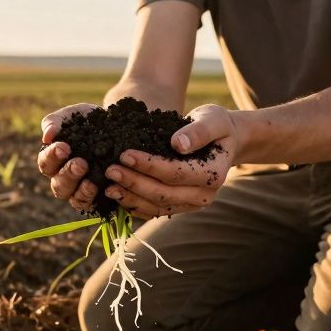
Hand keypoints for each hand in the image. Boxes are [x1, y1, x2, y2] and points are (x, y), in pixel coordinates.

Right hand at [37, 102, 100, 213]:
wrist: (117, 126)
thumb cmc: (89, 121)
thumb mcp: (73, 115)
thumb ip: (56, 122)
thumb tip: (46, 136)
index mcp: (54, 160)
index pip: (45, 163)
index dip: (52, 157)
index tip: (64, 147)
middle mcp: (63, 178)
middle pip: (58, 185)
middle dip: (68, 174)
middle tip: (80, 163)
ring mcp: (79, 190)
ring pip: (72, 197)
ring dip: (79, 189)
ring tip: (90, 180)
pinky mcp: (96, 197)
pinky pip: (89, 204)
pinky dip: (92, 197)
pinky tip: (98, 186)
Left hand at [102, 104, 238, 218]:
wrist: (223, 141)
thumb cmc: (216, 126)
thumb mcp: (213, 119)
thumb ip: (198, 131)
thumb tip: (178, 144)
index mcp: (214, 174)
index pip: (176, 173)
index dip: (149, 166)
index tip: (125, 154)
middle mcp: (204, 195)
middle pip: (163, 194)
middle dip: (134, 183)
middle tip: (109, 170)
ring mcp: (191, 204)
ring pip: (157, 206)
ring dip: (130, 198)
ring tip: (107, 186)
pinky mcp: (180, 207)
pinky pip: (155, 211)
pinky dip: (135, 206)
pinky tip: (117, 196)